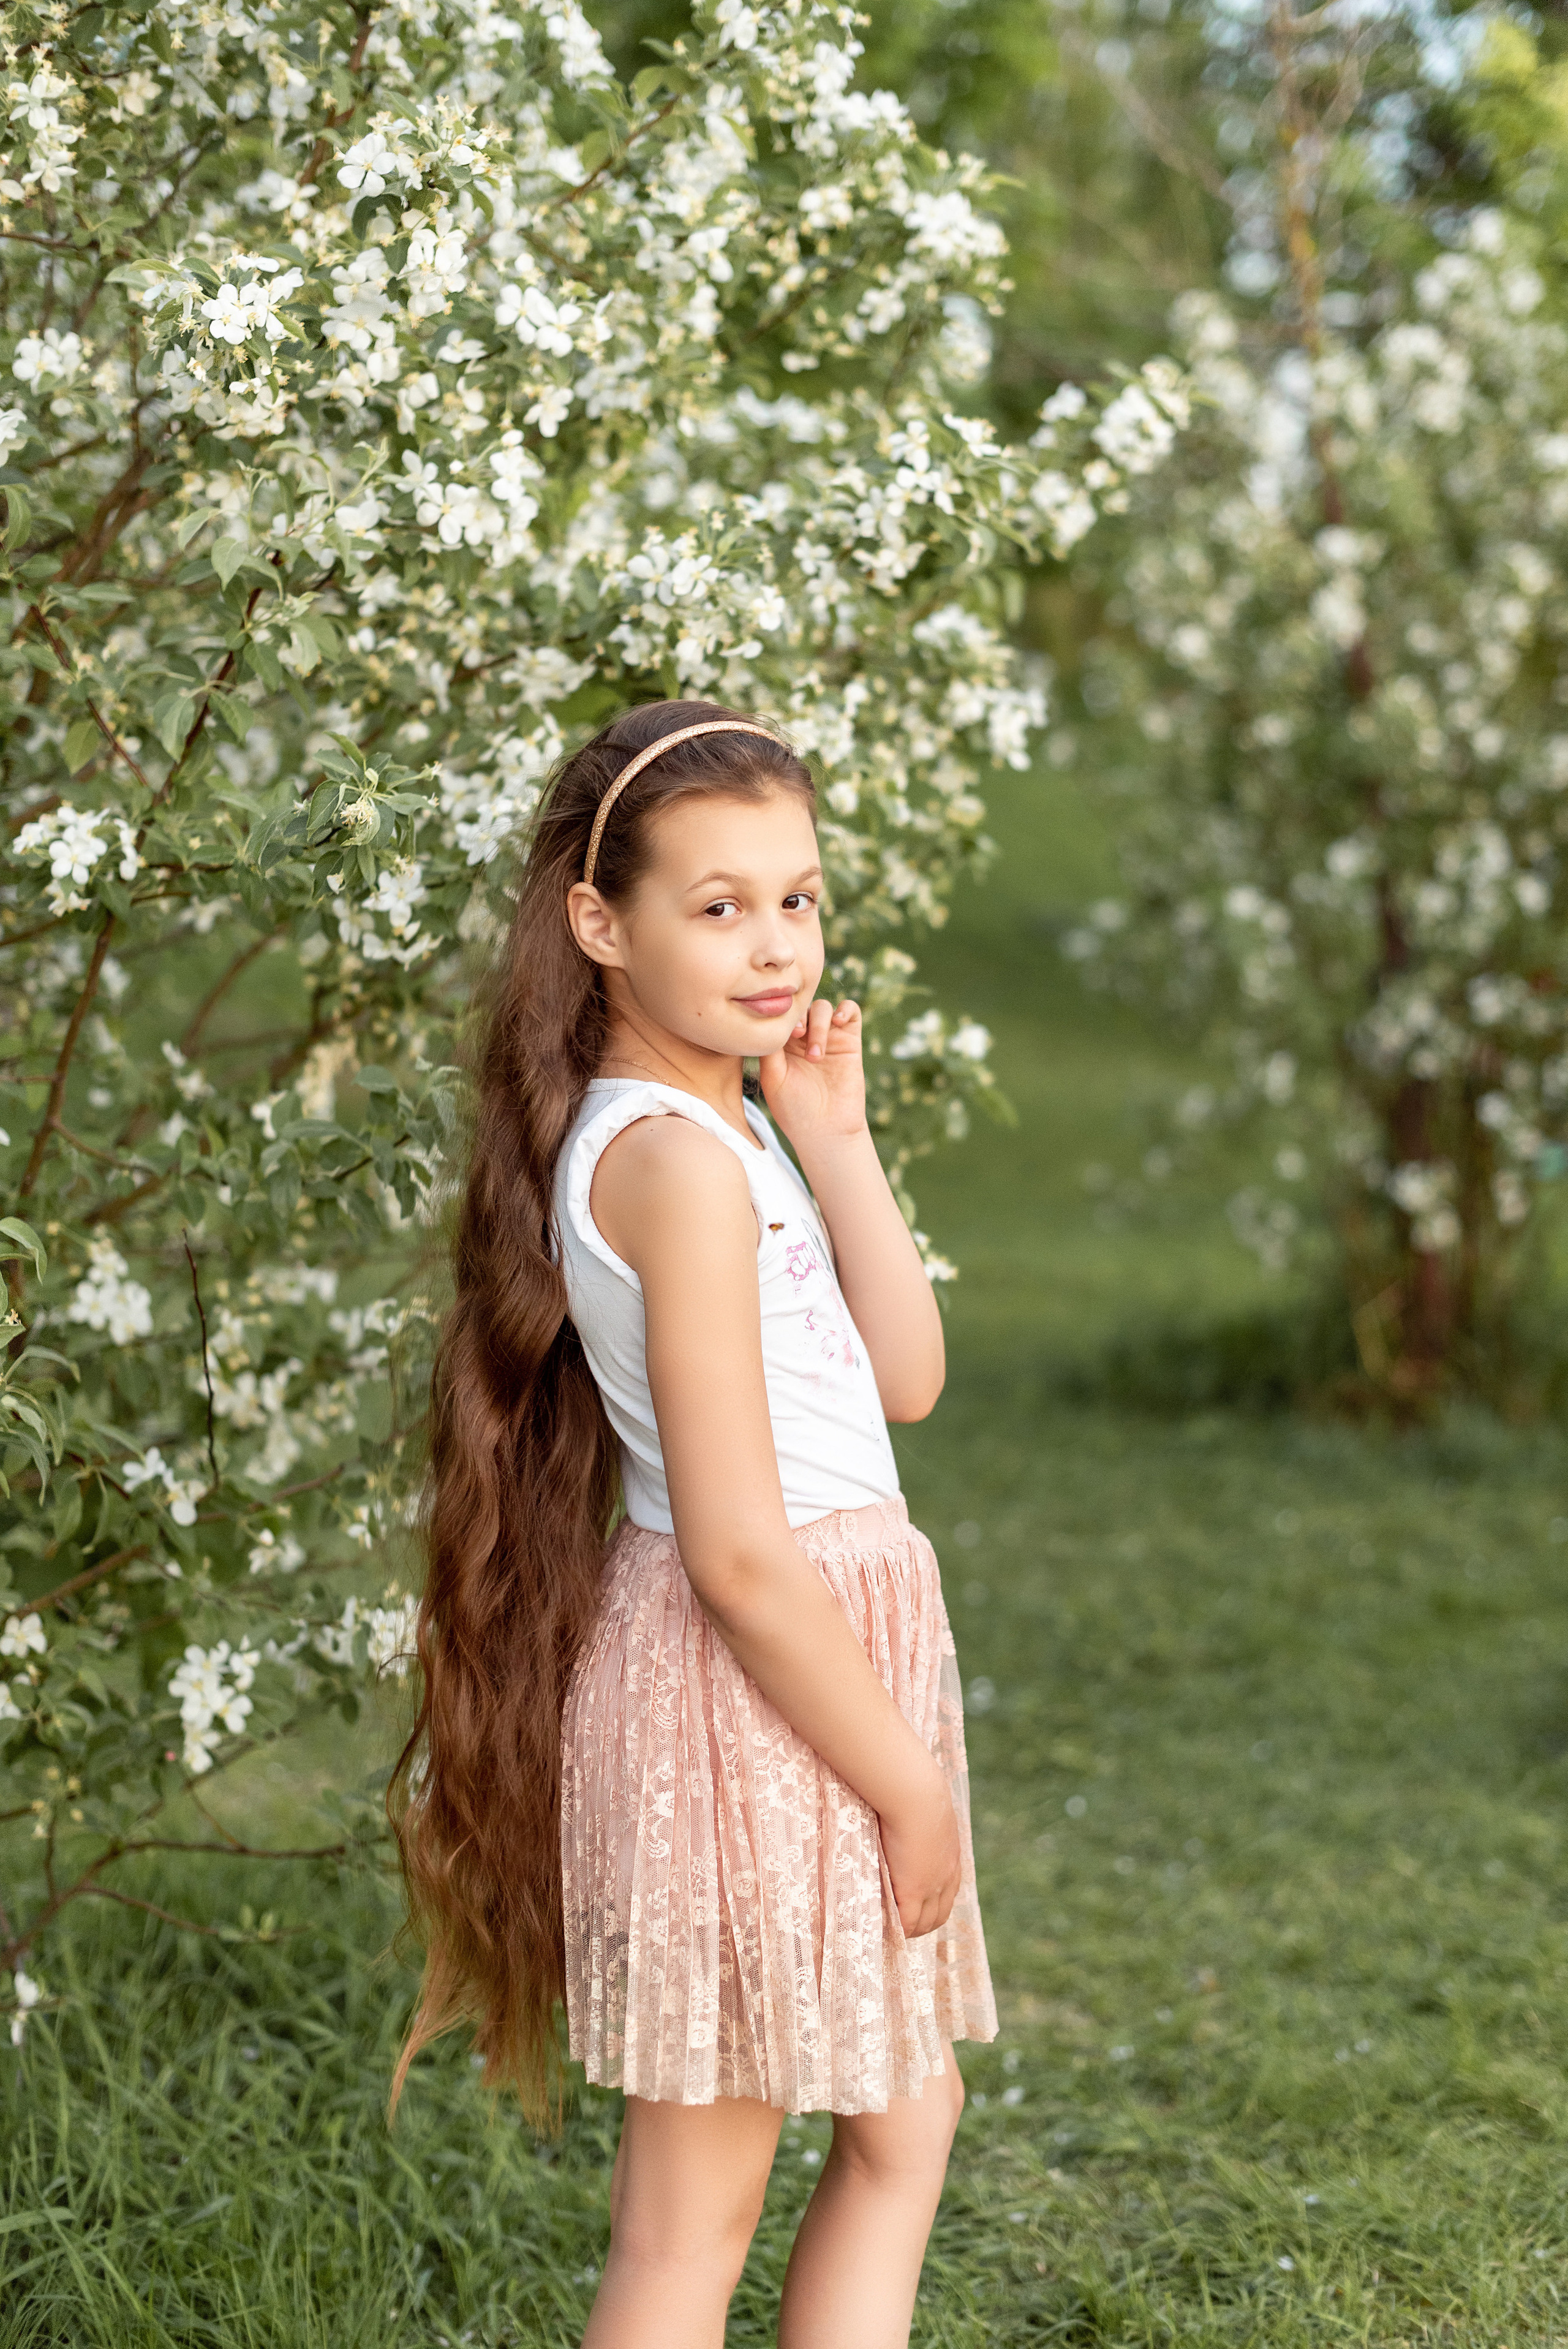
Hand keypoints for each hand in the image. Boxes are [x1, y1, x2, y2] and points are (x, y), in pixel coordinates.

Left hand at [758, 996, 866, 1150]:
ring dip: (819, 1024)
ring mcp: (828, 1038)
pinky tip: (838, 1022)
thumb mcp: (773, 1077)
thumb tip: (771, 1018)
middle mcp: (803, 1039)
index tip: (783, 1036)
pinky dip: (845, 1009)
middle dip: (799, 1017)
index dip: (780, 1017)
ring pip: (823, 1007)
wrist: (826, 1130)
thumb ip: (770, 1046)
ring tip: (817, 1054)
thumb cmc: (794, 1109)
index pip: (780, 1015)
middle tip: (798, 1036)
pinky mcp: (850, 1041)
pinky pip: (851, 1011)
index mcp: (781, 1044)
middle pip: (801, 1006)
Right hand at [878, 1759, 961, 1940]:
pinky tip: (883, 1926)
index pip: (947, 1895)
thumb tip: (906, 1813)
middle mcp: (947, 1877)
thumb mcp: (926, 1811)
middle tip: (901, 1926)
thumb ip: (921, 1822)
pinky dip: (897, 1929)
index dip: (932, 1906)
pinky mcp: (913, 1891)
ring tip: (890, 1929)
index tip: (915, 1909)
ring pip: (925, 1923)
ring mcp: (932, 1886)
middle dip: (922, 1924)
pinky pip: (907, 1922)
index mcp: (952, 1858)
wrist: (916, 1794)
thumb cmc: (915, 1792)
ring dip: (909, 1929)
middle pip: (939, 1915)